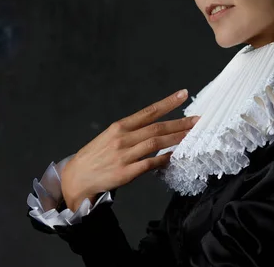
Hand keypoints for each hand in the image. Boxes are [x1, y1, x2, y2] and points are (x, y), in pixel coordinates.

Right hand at [61, 89, 197, 210]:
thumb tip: (155, 128)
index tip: (184, 94)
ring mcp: (124, 156)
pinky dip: (164, 159)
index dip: (168, 103)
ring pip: (157, 144)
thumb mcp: (109, 137)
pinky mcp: (125, 173)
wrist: (75, 179)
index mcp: (119, 127)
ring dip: (177, 139)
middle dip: (180, 123)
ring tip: (192, 136)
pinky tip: (175, 156)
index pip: (148, 111)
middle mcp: (123, 139)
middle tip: (198, 120)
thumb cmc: (95, 156)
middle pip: (157, 127)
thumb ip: (132, 132)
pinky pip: (150, 164)